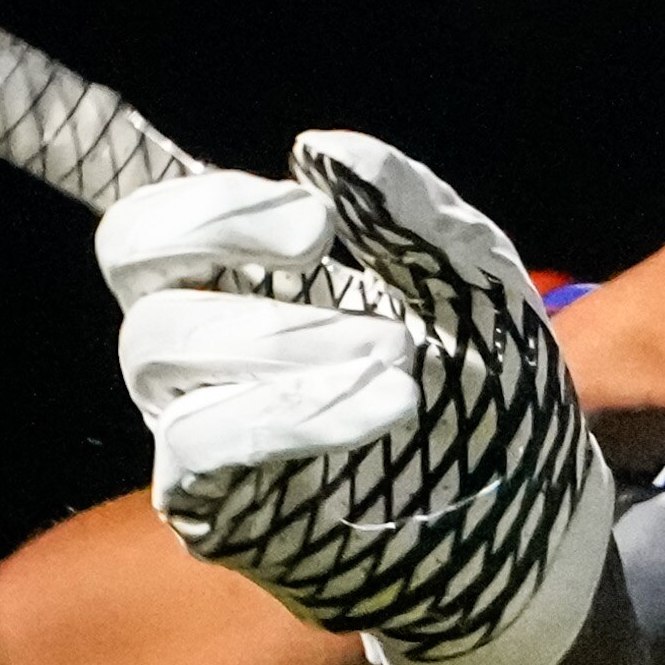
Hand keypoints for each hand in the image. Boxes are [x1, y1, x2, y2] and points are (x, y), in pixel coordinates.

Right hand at [104, 131, 610, 664]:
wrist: (534, 515)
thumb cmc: (491, 384)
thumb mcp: (475, 281)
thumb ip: (408, 213)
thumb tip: (318, 149)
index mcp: (251, 277)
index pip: (157, 216)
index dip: (173, 186)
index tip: (295, 207)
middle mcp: (202, 345)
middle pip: (130, 255)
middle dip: (219, 229)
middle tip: (319, 238)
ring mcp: (200, 426)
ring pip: (156, 346)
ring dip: (281, 332)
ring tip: (395, 351)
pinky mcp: (216, 510)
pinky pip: (201, 446)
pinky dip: (295, 413)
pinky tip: (386, 405)